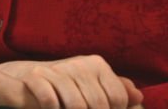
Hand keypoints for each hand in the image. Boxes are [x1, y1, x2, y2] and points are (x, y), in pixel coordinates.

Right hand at [0, 54, 142, 108]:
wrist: (28, 80)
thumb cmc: (67, 88)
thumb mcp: (92, 86)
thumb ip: (116, 91)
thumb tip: (139, 96)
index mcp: (96, 64)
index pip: (118, 98)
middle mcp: (79, 63)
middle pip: (99, 104)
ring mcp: (57, 69)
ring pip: (77, 105)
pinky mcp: (35, 77)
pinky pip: (51, 101)